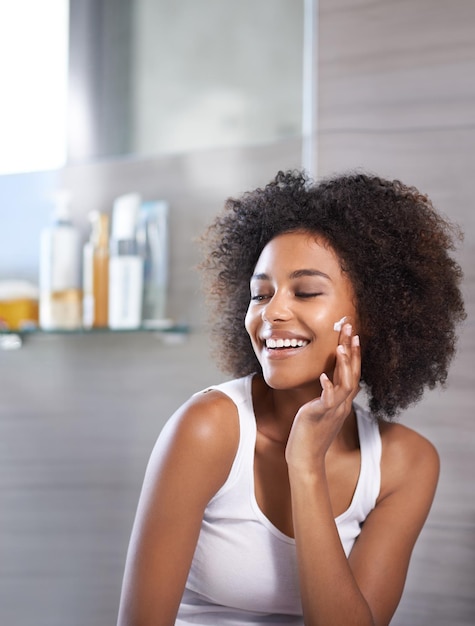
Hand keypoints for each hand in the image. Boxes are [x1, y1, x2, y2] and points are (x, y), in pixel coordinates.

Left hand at [285, 323, 360, 471]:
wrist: (306, 458)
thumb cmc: (311, 434)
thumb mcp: (325, 411)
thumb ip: (332, 396)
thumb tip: (341, 383)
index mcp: (342, 400)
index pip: (353, 372)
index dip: (354, 353)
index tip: (353, 333)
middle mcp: (342, 404)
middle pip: (353, 373)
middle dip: (352, 350)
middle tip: (350, 328)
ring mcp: (332, 410)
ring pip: (345, 385)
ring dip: (344, 365)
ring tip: (341, 347)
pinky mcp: (320, 416)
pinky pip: (327, 401)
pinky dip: (327, 388)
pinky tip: (324, 377)